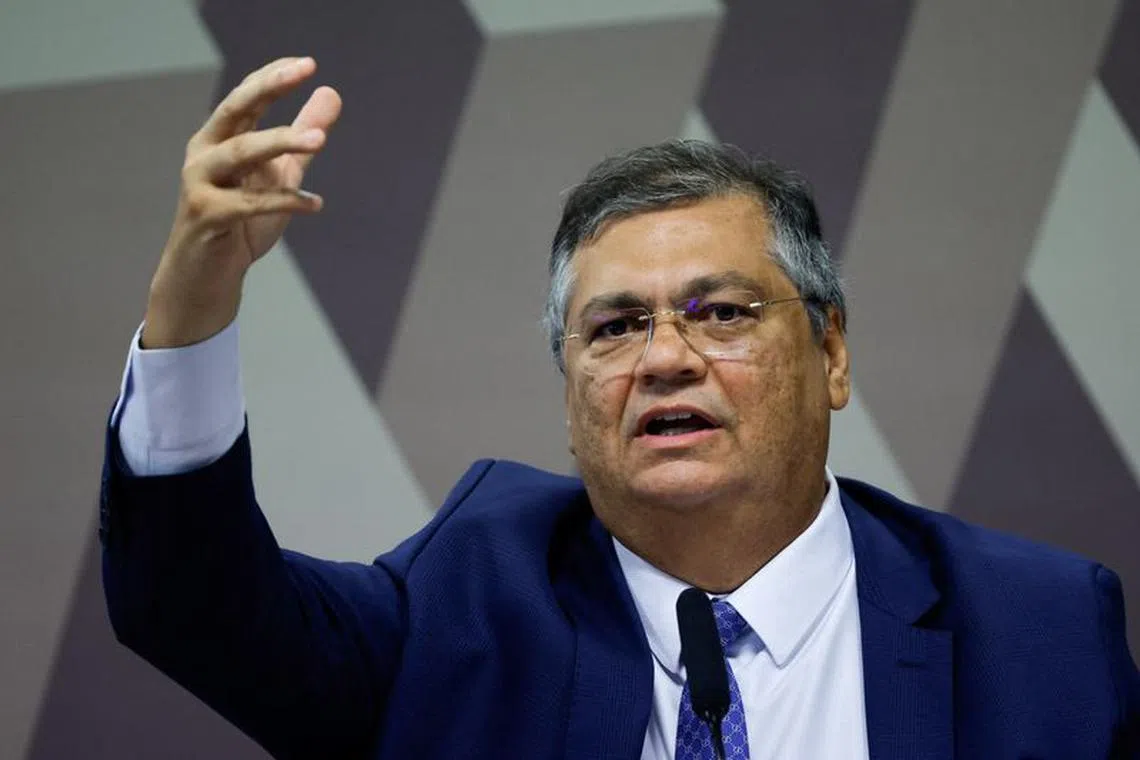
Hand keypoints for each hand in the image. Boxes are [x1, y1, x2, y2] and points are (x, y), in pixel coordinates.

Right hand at [142, 57, 341, 347]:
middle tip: (301, 74)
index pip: (246, 98)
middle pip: (235, 111)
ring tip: (318, 141)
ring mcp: (201, 184)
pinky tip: (315, 203)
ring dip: (280, 142)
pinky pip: (248, 204)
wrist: (207, 277)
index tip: (307, 64)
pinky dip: (284, 201)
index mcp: (220, 139)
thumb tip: (331, 94)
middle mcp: (205, 154)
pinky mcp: (206, 217)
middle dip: (266, 89)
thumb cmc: (241, 224)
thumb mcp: (279, 175)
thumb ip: (303, 138)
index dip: (273, 78)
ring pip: (240, 152)